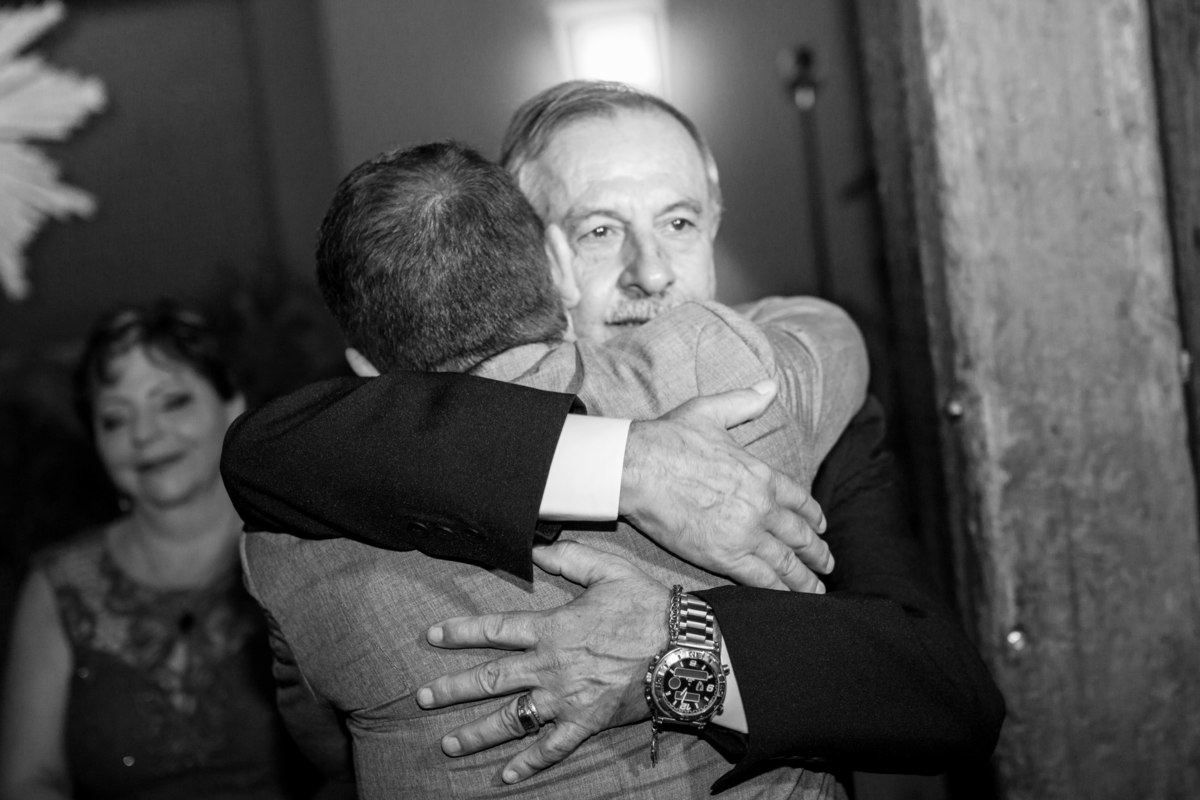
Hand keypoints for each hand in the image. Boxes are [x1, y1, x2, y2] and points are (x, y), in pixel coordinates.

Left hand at [416, 540, 668, 783]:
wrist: (684, 651)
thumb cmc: (649, 608)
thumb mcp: (610, 570)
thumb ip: (571, 558)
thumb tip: (538, 548)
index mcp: (553, 628)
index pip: (496, 630)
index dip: (461, 632)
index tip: (433, 636)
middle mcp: (551, 666)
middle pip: (491, 679)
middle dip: (453, 688)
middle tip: (423, 697)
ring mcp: (566, 699)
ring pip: (512, 719)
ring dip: (476, 732)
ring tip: (448, 744)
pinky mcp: (586, 723)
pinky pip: (551, 748)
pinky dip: (528, 763)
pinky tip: (506, 775)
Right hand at [620, 379, 830, 591]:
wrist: (637, 467)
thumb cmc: (668, 439)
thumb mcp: (711, 411)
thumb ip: (745, 402)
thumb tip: (770, 386)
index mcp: (761, 474)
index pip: (799, 500)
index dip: (814, 516)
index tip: (821, 527)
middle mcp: (761, 506)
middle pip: (799, 535)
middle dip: (816, 551)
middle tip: (828, 563)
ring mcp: (745, 534)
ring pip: (786, 561)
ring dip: (805, 577)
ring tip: (818, 588)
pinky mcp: (723, 556)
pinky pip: (762, 579)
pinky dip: (780, 591)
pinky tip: (790, 600)